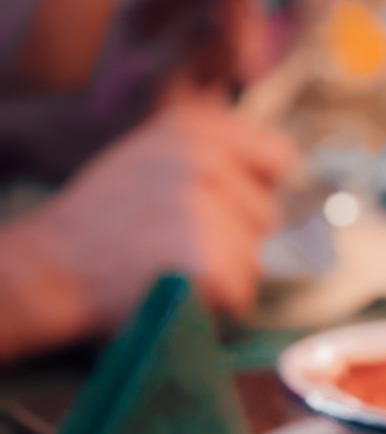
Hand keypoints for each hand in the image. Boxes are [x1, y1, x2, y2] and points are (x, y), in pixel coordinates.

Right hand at [2, 101, 295, 356]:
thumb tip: (282, 169)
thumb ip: (214, 154)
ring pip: (255, 260)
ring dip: (224, 275)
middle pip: (268, 217)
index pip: (278, 157)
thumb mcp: (152, 156)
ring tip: (173, 266)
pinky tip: (175, 288)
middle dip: (237, 239)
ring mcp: (207, 210)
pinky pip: (240, 294)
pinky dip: (215, 304)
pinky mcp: (207, 261)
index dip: (261, 189)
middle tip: (181, 244)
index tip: (232, 208)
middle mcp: (206, 161)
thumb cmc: (105, 220)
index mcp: (195, 129)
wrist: (55, 266)